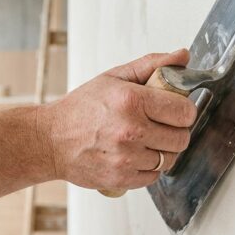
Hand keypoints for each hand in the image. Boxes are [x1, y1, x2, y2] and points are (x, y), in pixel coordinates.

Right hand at [38, 49, 196, 190]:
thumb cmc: (81, 108)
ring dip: (162, 151)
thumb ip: (151, 65)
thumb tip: (182, 55)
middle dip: (175, 131)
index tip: (174, 110)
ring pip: (169, 159)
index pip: (184, 111)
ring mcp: (126, 157)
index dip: (183, 111)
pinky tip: (133, 155)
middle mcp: (131, 130)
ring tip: (143, 140)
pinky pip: (153, 176)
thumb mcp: (114, 77)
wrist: (50, 140)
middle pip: (181, 138)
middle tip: (159, 125)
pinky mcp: (121, 178)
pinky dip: (148, 168)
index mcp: (131, 100)